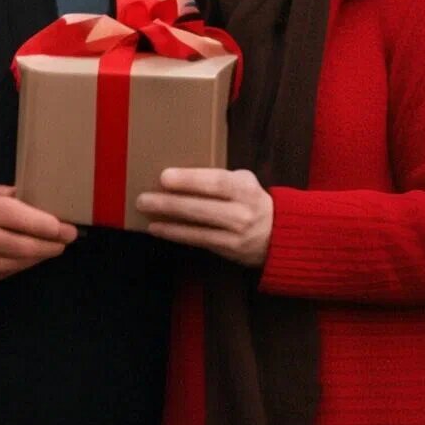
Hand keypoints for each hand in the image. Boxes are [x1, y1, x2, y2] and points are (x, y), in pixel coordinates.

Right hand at [0, 184, 77, 280]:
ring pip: (19, 261)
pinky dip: (29, 263)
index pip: (16, 217)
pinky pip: (11, 270)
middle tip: (69, 238)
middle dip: (50, 243)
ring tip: (57, 245)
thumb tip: (51, 200)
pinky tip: (38, 254)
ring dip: (42, 254)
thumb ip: (16, 196)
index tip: (65, 226)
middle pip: (21, 245)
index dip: (42, 224)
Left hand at [136, 168, 272, 267]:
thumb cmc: (251, 199)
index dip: (189, 180)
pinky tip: (158, 228)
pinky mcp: (230, 250)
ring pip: (198, 227)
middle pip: (202, 207)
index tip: (164, 177)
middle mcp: (242, 212)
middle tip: (143, 198)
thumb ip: (218, 177)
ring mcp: (237, 234)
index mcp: (245, 187)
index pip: (215, 182)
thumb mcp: (243, 181)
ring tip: (146, 212)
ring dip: (168, 220)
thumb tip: (179, 173)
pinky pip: (198, 241)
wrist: (280, 233)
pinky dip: (176, 234)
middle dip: (170, 203)